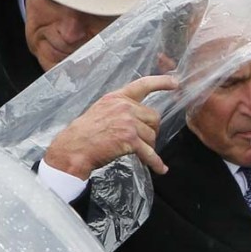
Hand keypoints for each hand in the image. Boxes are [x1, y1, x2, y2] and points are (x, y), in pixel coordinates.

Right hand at [45, 75, 177, 179]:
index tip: (175, 82)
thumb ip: (120, 109)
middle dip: (151, 131)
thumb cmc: (86, 133)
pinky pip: (149, 153)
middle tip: (142, 141)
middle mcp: (124, 107)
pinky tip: (161, 169)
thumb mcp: (101, 110)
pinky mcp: (130, 139)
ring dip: (148, 146)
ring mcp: (128, 122)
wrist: (75, 147)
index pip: (143, 85)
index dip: (161, 82)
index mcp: (117, 98)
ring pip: (152, 135)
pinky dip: (156, 163)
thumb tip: (140, 118)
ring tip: (137, 152)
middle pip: (153, 117)